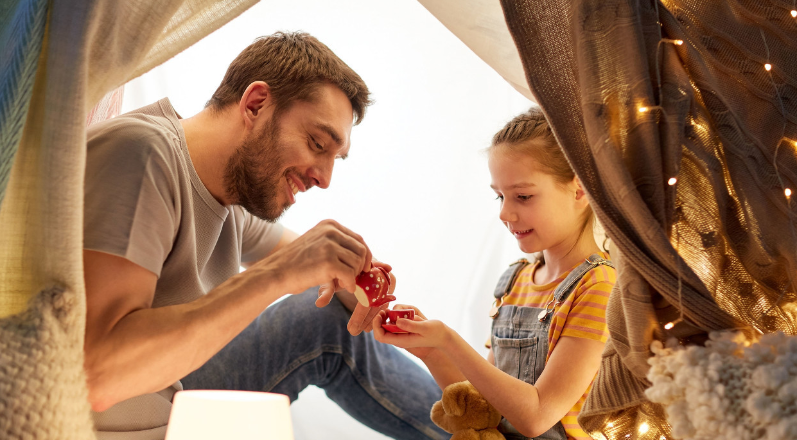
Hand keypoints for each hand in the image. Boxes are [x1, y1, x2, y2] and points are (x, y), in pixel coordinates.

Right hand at [254, 219, 371, 294]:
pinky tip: (340, 287)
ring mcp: (330, 244)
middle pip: (362, 251)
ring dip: (351, 277)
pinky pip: (350, 275)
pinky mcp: (328, 260)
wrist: (275, 273)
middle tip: (348, 279)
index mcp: (330, 224)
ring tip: (337, 282)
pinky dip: (348, 284)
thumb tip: (376, 262)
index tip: (363, 269)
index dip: (365, 256)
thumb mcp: (320, 247)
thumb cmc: (297, 264)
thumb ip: (341, 249)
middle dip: (359, 268)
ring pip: (357, 264)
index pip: (359, 239)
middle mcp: (331, 230)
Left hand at [316, 261, 394, 335]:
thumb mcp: (330, 279)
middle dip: (366, 320)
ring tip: (361, 330)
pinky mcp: (389, 282)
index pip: (365, 298)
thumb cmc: (338, 270)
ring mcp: (387, 277)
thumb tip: (319, 303)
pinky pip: (385, 300)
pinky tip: (369, 324)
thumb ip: (326, 290)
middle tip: (354, 332)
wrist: (350, 261)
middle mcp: (379, 271)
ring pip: (382, 303)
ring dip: (372, 318)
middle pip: (376, 303)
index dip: (359, 315)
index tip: (351, 329)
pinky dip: (377, 313)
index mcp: (364, 268)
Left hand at [372, 304, 448, 359]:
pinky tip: (404, 311)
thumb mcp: (424, 327)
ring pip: (388, 326)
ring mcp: (402, 335)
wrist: (443, 336)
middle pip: (381, 331)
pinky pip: (395, 323)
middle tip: (386, 310)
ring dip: (389, 316)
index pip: (381, 337)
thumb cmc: (436, 332)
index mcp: (402, 340)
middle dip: (381, 320)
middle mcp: (400, 338)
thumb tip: (396, 321)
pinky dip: (396, 316)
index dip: (377, 326)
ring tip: (398, 310)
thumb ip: (411, 325)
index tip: (381, 314)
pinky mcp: (406, 330)